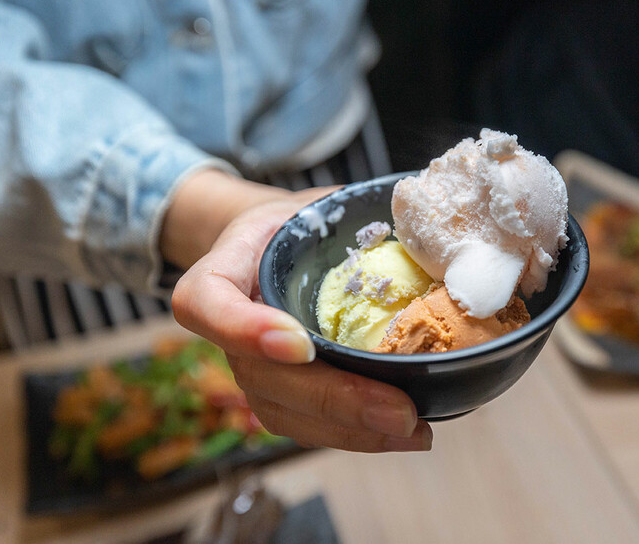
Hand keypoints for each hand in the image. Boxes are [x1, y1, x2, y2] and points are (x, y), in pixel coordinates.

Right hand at [163, 170, 432, 451]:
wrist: (273, 248)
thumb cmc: (299, 224)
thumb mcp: (317, 202)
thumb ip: (358, 209)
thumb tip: (430, 214)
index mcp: (220, 274)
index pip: (207, 304)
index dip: (246, 330)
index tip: (300, 344)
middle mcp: (226, 333)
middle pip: (262, 378)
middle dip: (335, 400)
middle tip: (399, 411)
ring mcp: (250, 370)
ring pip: (287, 414)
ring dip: (353, 430)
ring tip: (413, 430)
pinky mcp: (278, 396)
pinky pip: (308, 425)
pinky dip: (357, 434)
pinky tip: (404, 433)